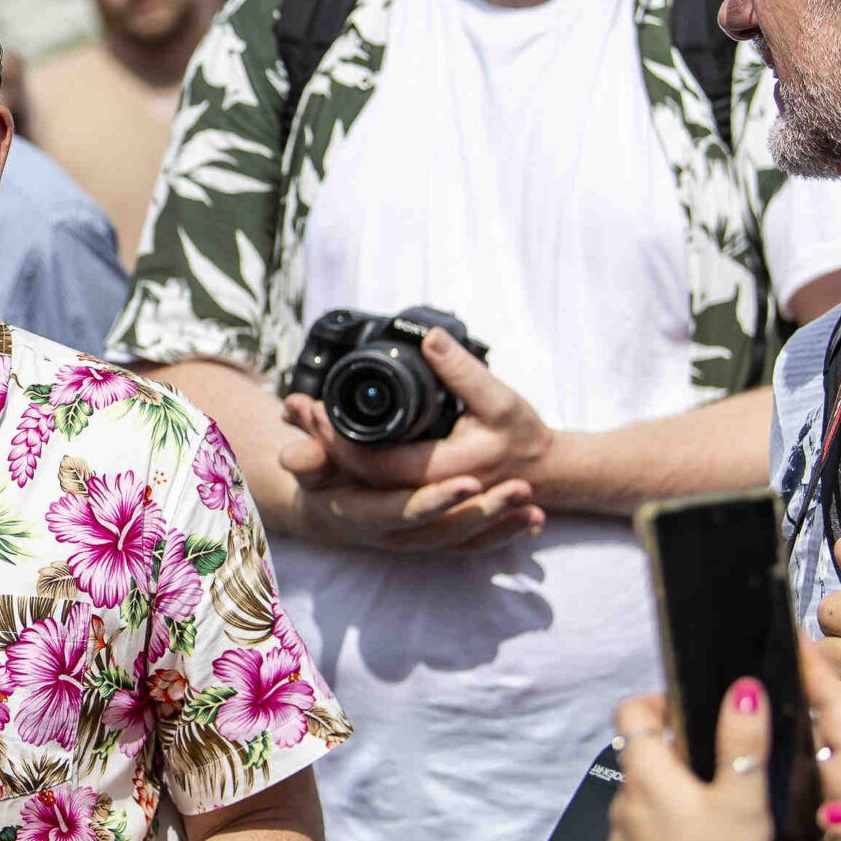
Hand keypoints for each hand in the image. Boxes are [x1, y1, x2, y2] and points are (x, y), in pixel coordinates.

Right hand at [275, 382, 543, 554]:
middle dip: (485, 511)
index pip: (404, 511)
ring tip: (531, 502)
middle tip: (520, 487)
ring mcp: (416, 541)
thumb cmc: (322, 477)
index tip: (470, 482)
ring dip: (500, 523)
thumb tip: (292, 446)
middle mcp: (393, 535)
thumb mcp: (312, 462)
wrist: (331, 510)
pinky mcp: (435, 540)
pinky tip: (533, 520)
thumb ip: (308, 452)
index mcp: (364, 514)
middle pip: (445, 529)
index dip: (437, 500)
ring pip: (464, 539)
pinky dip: (504, 535)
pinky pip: (474, 544)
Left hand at [285, 327, 554, 496]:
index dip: (334, 437)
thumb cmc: (524, 437)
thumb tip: (430, 339)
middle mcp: (422, 496)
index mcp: (440, 474)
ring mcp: (416, 502)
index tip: (308, 406)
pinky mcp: (414, 498)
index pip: (370, 463)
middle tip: (293, 407)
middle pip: (353, 475)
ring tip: (301, 419)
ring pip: (358, 482)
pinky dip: (344, 463)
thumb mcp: (499, 401)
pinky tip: (326, 441)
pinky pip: (371, 486)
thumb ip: (462, 372)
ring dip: (326, 452)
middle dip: (319, 440)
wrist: (547, 476)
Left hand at [606, 681, 774, 840]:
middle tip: (719, 771)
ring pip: (643, 803)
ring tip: (715, 818)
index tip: (689, 713)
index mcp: (646, 775)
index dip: (657, 704)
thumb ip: (743, 740)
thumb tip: (742, 689)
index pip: (630, 713)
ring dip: (670, 800)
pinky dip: (665, 838)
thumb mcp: (745, 797)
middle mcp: (623, 803)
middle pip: (641, 760)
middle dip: (676, 758)